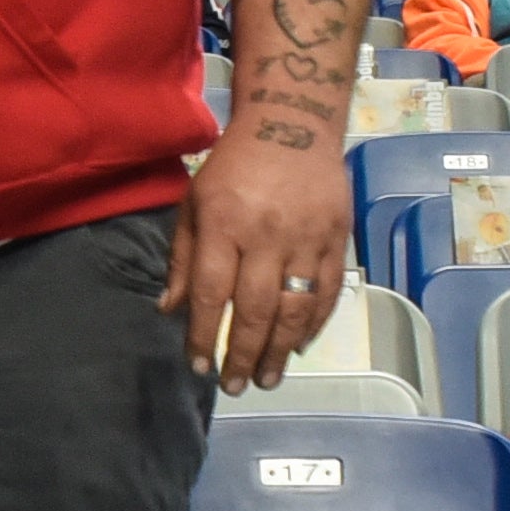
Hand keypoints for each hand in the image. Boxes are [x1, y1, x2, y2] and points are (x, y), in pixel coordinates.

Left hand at [163, 129, 350, 393]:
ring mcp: (308, 238)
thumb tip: (170, 311)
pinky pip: (329, 291)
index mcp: (224, 225)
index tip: (198, 366)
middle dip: (243, 354)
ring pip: (297, 307)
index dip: (204, 335)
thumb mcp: (193, 205)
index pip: (213, 293)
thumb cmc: (232, 167)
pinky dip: (315, 323)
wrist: (293, 124)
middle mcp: (267, 235)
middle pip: (257, 309)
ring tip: (267, 378)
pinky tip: (300, 346)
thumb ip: (184, 260)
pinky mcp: (339, 237)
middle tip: (234, 386)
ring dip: (282, 350)